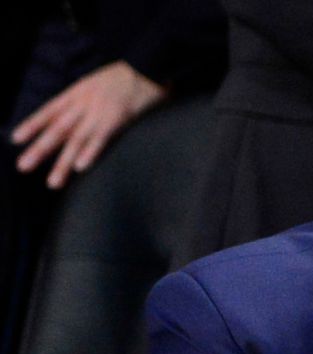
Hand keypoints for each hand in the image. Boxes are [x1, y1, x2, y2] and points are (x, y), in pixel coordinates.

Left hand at [11, 62, 165, 189]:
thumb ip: (87, 99)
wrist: (149, 63)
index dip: (32, 125)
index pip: (49, 111)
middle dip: (39, 149)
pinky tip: (80, 167)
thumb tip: (77, 113)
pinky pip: (102, 137)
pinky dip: (91, 151)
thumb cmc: (129, 77)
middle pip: (58, 129)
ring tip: (53, 183)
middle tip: (23, 167)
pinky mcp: (119, 118)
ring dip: (63, 162)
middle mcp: (84, 103)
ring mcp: (100, 111)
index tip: (16, 140)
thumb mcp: (99, 82)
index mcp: (78, 92)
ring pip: (76, 139)